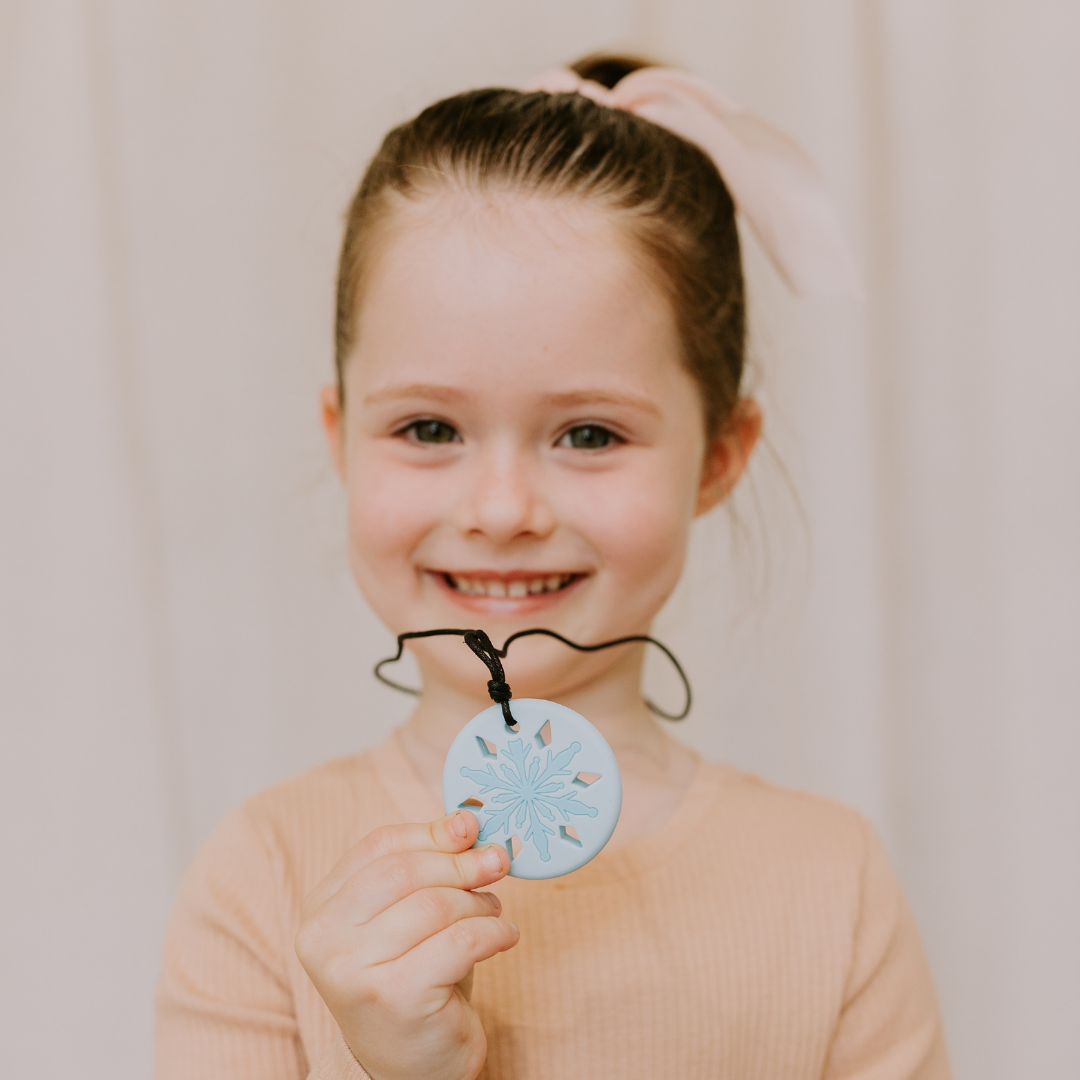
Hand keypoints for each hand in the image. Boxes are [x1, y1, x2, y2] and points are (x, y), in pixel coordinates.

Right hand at [295, 812, 517, 1079]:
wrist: (411, 1068)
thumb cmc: (414, 978)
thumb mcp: (412, 915)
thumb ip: (428, 865)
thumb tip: (466, 819)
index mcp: (321, 909)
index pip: (378, 846)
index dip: (430, 832)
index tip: (470, 828)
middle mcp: (325, 939)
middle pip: (405, 871)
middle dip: (460, 863)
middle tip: (496, 863)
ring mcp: (354, 971)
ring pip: (434, 906)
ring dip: (477, 902)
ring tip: (493, 911)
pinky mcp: (395, 997)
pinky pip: (459, 942)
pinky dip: (493, 932)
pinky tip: (503, 937)